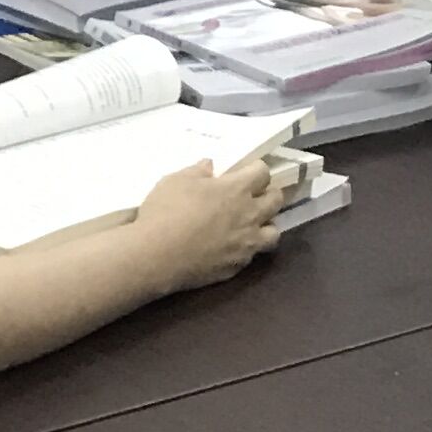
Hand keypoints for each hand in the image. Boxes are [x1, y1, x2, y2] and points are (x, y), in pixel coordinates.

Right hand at [133, 150, 283, 287]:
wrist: (155, 257)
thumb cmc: (165, 212)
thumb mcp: (175, 181)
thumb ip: (197, 171)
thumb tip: (209, 166)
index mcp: (237, 189)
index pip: (263, 172)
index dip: (256, 170)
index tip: (247, 171)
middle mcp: (249, 215)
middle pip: (276, 200)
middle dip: (269, 194)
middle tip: (255, 195)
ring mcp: (245, 244)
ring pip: (273, 232)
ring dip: (266, 225)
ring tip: (251, 225)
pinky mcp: (236, 266)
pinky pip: (251, 255)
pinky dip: (246, 249)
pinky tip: (231, 247)